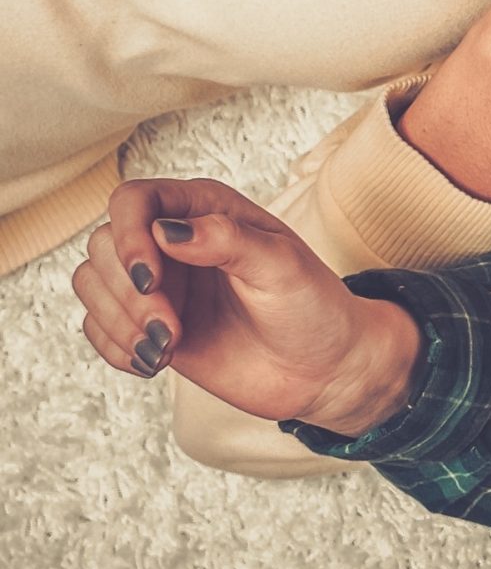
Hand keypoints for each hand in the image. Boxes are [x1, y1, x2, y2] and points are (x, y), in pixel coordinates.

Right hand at [70, 179, 421, 436]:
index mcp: (208, 209)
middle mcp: (175, 239)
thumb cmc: (313, 308)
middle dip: (127, 294)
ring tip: (167, 347)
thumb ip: (228, 240)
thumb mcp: (282, 267)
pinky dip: (114, 348)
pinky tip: (155, 362)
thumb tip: (167, 229)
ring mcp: (160, 283)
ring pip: (91, 283)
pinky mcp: (148, 324)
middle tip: (172, 329)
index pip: (133, 200)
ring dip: (118, 322)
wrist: (322, 368)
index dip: (128, 236)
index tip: (150, 281)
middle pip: (103, 244)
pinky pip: (96, 327)